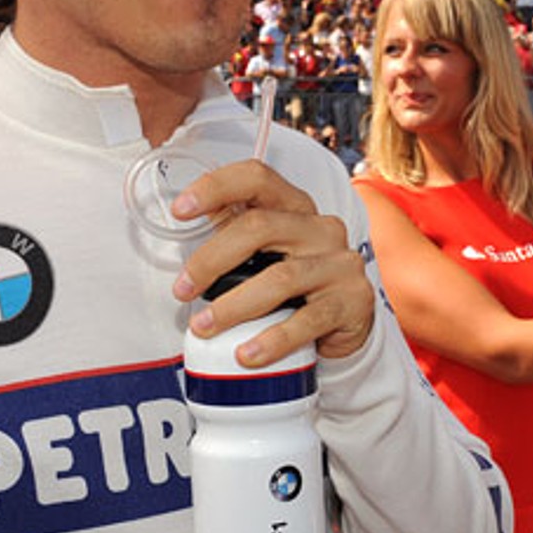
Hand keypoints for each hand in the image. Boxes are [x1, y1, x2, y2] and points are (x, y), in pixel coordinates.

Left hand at [170, 159, 374, 365]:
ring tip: (205, 327)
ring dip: (233, 306)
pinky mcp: (353, 299)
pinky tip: (247, 354)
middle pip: (260, 228)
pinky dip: (272, 339)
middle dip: (211, 259)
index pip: (256, 178)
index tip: (180, 209)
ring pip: (280, 278)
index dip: (215, 187)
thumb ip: (231, 236)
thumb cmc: (297, 284)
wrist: (346, 323)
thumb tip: (179, 228)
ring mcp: (340, 263)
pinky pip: (308, 320)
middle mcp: (320, 228)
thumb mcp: (266, 253)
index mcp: (294, 207)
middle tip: (183, 289)